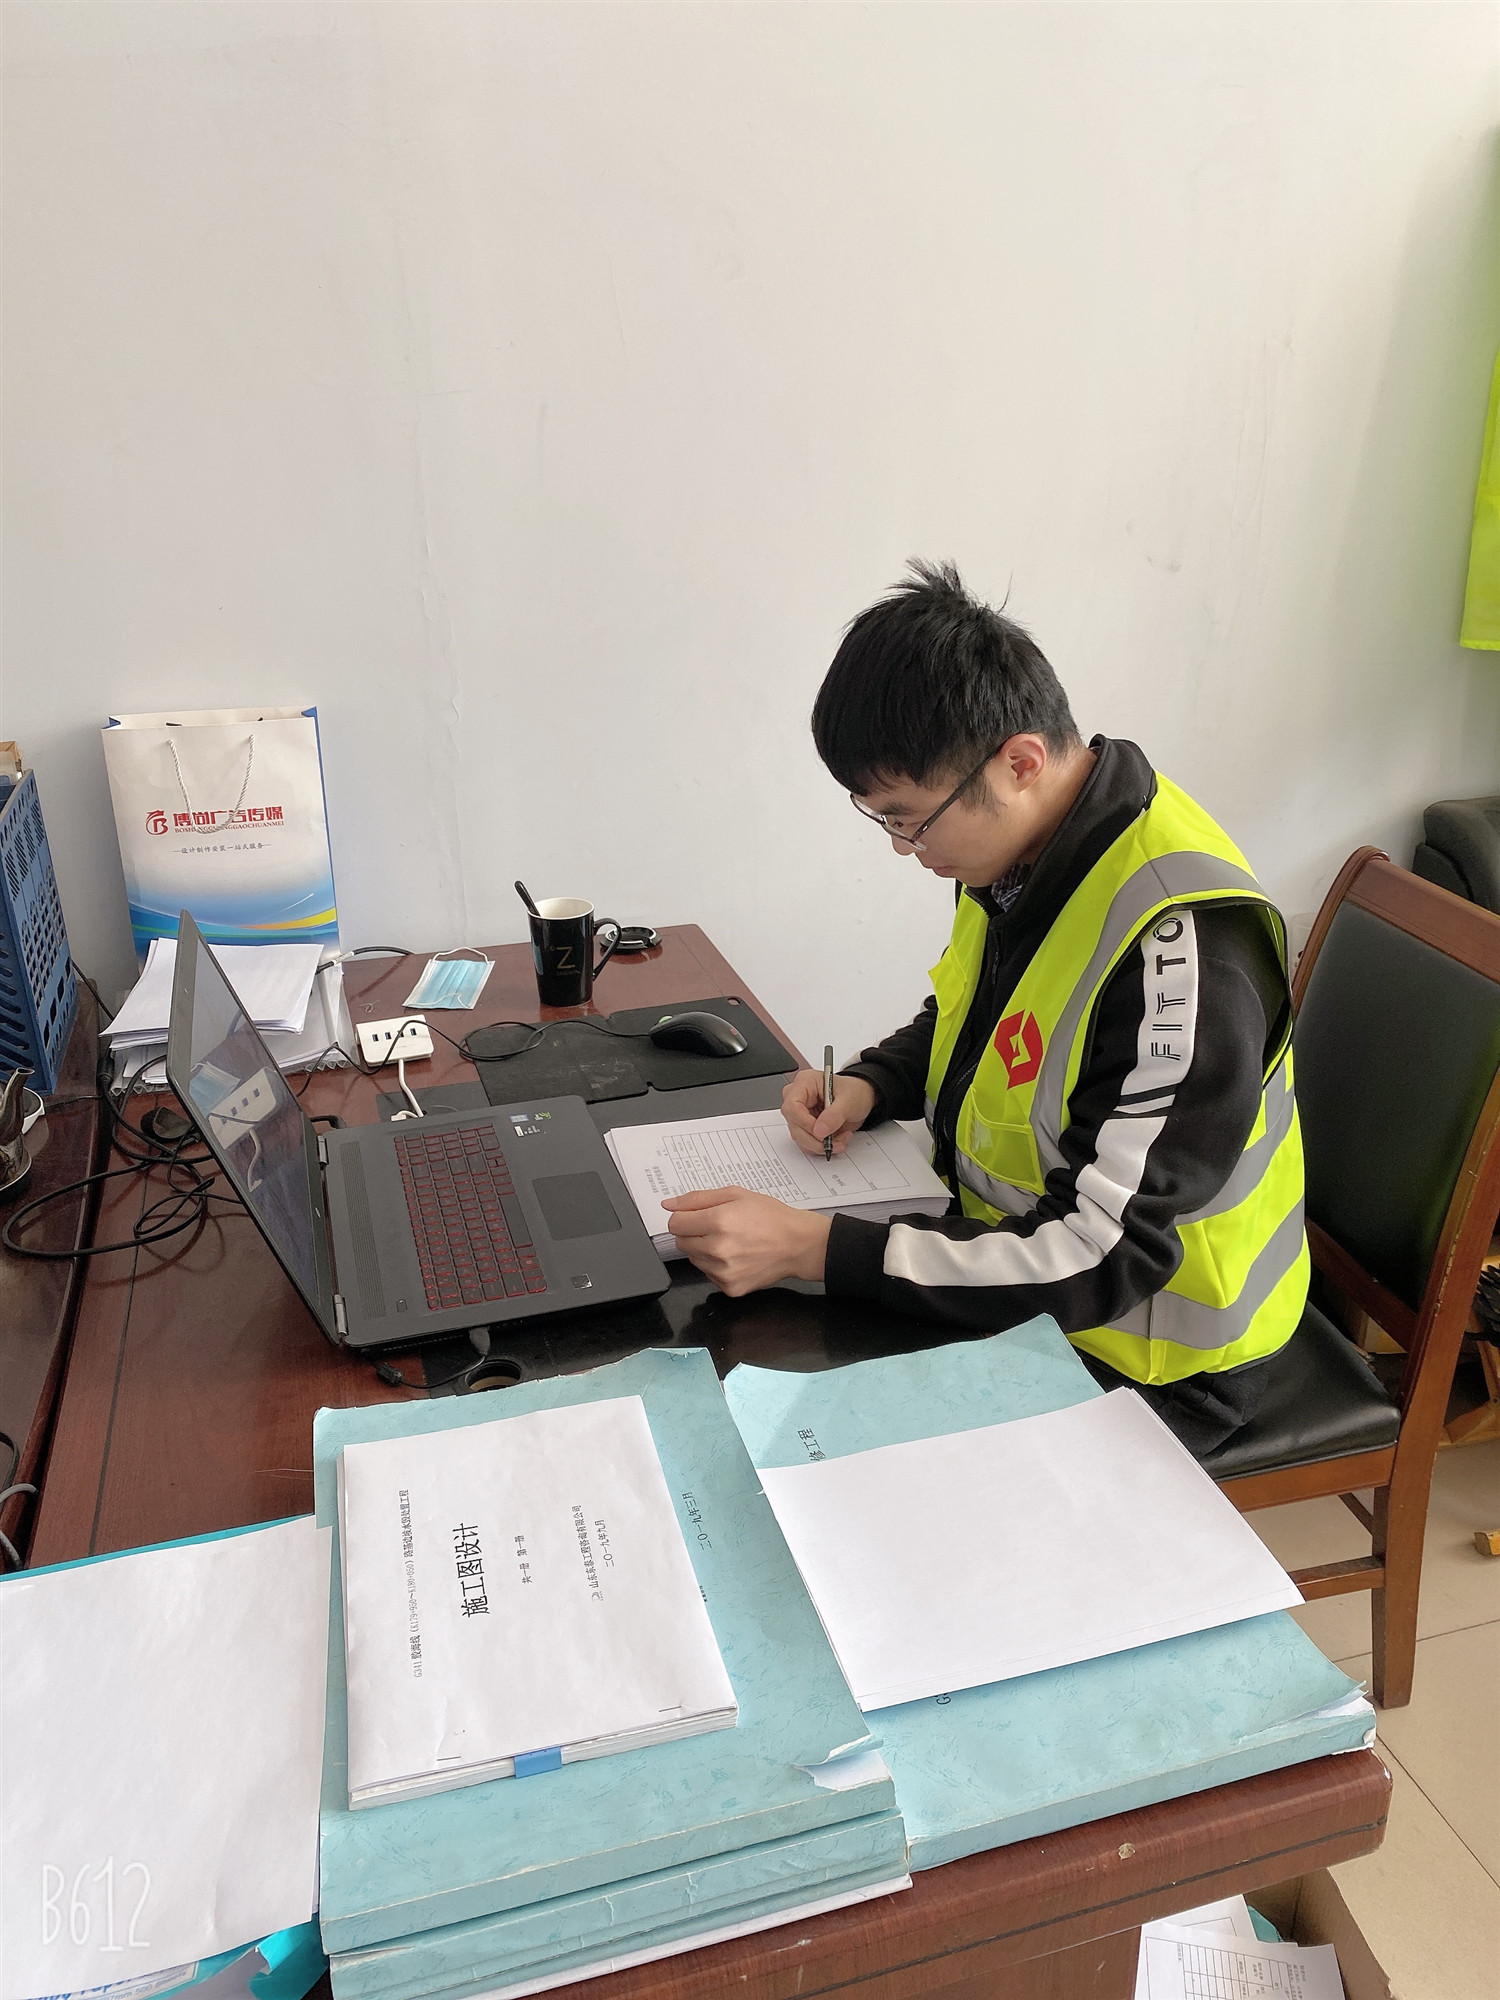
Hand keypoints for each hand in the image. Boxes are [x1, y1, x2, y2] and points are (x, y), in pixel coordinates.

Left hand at [661, 1186, 831, 1295]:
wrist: (798, 1245)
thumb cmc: (771, 1217)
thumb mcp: (736, 1194)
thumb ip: (697, 1198)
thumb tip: (669, 1204)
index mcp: (719, 1221)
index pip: (675, 1223)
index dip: (684, 1217)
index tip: (696, 1215)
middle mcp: (718, 1249)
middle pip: (681, 1242)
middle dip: (694, 1232)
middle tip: (718, 1227)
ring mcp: (723, 1272)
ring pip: (693, 1259)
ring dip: (704, 1249)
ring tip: (730, 1241)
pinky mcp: (729, 1287)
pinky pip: (708, 1274)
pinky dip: (716, 1265)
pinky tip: (736, 1256)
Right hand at [781, 1070, 877, 1157]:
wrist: (861, 1099)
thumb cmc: (854, 1092)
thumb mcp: (849, 1100)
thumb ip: (834, 1115)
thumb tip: (820, 1130)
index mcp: (805, 1082)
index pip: (792, 1105)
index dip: (804, 1122)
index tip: (821, 1132)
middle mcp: (799, 1098)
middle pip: (794, 1124)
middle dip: (815, 1138)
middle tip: (834, 1142)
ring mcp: (800, 1114)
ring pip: (799, 1137)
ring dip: (820, 1145)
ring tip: (840, 1139)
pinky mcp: (805, 1127)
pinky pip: (806, 1143)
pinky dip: (822, 1147)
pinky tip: (836, 1139)